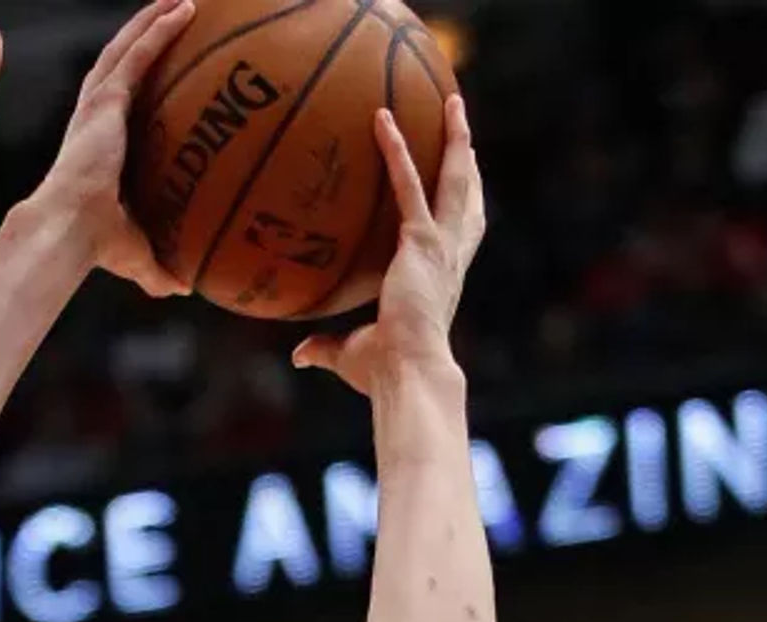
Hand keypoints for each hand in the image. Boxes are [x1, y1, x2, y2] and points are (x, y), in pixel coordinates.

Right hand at [29, 0, 194, 297]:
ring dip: (151, 20)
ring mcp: (97, 107)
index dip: (134, 81)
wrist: (69, 231)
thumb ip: (160, 266)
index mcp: (96, 147)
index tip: (158, 66)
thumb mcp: (137, 254)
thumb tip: (184, 288)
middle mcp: (93, 119)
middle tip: (171, 13)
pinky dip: (159, 28)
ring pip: (125, 49)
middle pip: (119, 65)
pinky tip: (185, 7)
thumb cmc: (95, 246)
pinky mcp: (104, 102)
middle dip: (142, 36)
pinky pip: (138, 54)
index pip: (118, 104)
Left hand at [291, 97, 485, 395]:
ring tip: (451, 100)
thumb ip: (325, 348)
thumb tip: (299, 356)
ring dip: (454, 136)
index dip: (463, 200)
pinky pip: (408, 185)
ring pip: (453, 178)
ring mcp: (441, 245)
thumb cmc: (383, 373)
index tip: (464, 174)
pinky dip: (396, 151)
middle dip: (466, 155)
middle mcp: (449, 255)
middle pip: (466, 193)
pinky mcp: (421, 241)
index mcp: (440, 276)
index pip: (458, 229)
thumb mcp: (350, 354)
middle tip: (462, 122)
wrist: (406, 375)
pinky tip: (381, 120)